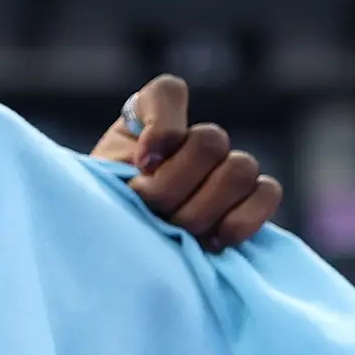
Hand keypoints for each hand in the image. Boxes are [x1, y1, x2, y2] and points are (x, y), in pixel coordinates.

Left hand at [90, 74, 281, 253]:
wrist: (111, 261)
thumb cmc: (97, 224)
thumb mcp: (87, 191)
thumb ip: (112, 165)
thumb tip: (152, 157)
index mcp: (146, 124)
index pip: (166, 93)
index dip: (162, 125)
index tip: (140, 164)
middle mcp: (189, 141)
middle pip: (211, 141)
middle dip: (172, 187)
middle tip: (148, 211)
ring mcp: (222, 169)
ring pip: (239, 170)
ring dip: (201, 209)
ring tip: (174, 233)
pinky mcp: (246, 201)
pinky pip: (267, 193)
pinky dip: (242, 218)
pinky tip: (212, 240)